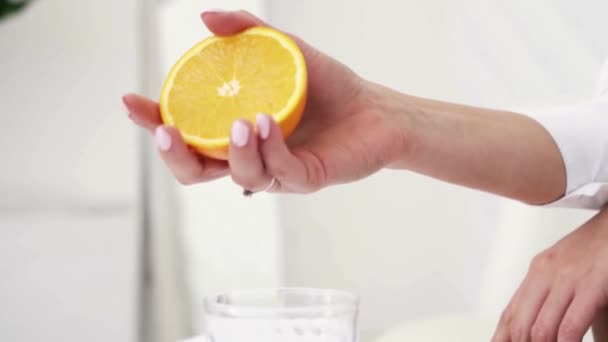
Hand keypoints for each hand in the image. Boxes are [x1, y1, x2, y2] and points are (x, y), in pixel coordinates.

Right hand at [124, 10, 403, 192]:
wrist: (374, 109)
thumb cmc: (328, 85)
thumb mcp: (285, 50)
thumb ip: (247, 32)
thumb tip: (204, 18)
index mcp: (234, 130)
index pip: (186, 132)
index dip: (154, 122)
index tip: (132, 102)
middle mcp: (248, 156)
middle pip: (196, 171)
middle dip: (175, 155)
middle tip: (168, 131)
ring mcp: (275, 171)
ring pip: (238, 176)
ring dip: (234, 151)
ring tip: (242, 120)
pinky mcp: (304, 179)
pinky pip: (279, 170)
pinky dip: (270, 149)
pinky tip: (267, 122)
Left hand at [492, 208, 607, 340]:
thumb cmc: (599, 249)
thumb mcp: (568, 271)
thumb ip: (553, 296)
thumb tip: (542, 328)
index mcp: (537, 272)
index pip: (509, 314)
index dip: (500, 338)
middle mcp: (546, 274)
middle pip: (519, 324)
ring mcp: (567, 279)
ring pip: (540, 328)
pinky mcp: (591, 284)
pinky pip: (569, 325)